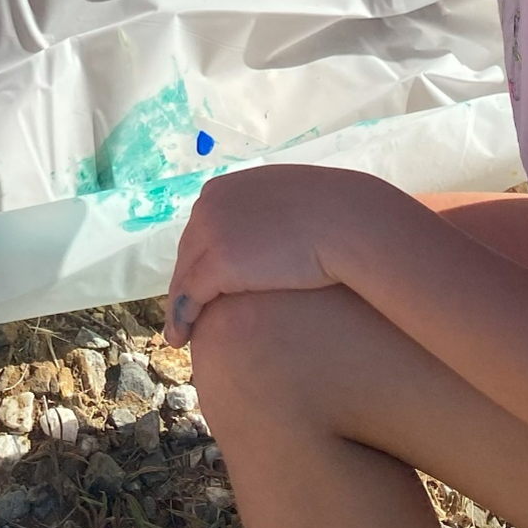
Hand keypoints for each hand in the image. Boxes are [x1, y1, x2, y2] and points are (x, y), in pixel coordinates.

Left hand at [165, 166, 389, 343]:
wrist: (347, 221)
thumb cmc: (331, 214)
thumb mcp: (284, 203)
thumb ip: (264, 214)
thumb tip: (269, 233)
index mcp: (224, 188)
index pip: (201, 229)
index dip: (200, 259)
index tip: (203, 284)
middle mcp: (209, 205)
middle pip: (188, 253)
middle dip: (187, 283)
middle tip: (188, 312)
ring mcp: (211, 233)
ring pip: (184, 277)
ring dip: (179, 307)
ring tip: (179, 333)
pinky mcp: (218, 264)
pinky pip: (189, 298)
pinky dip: (182, 320)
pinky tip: (182, 339)